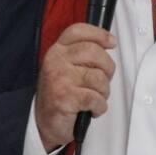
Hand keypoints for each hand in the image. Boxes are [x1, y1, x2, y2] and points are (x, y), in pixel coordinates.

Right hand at [35, 23, 116, 150]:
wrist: (44, 122)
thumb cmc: (60, 94)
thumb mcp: (65, 68)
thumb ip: (81, 55)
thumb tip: (108, 43)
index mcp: (57, 51)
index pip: (78, 31)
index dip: (99, 34)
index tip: (111, 42)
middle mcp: (56, 61)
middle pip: (94, 51)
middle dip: (107, 68)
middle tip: (103, 80)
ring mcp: (60, 79)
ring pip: (99, 77)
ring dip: (103, 92)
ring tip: (94, 98)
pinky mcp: (65, 97)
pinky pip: (96, 98)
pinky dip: (99, 106)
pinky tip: (92, 109)